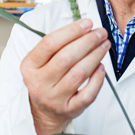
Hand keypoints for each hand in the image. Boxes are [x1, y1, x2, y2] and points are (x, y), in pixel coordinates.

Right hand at [20, 18, 108, 134]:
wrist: (44, 111)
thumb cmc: (46, 79)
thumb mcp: (41, 61)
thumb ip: (58, 45)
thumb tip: (85, 28)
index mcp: (29, 66)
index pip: (50, 43)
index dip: (71, 31)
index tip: (87, 23)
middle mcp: (39, 83)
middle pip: (66, 58)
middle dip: (87, 42)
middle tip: (100, 33)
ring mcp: (54, 98)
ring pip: (79, 74)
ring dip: (95, 56)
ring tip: (104, 45)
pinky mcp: (69, 109)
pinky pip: (88, 93)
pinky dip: (98, 79)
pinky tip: (101, 67)